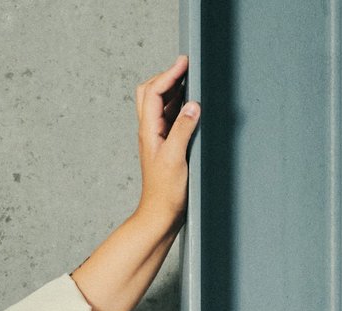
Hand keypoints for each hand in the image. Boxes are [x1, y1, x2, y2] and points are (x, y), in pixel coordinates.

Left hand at [135, 56, 200, 233]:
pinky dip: (179, 106)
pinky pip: (170, 118)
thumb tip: (193, 105)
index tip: (185, 62)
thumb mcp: (175, 158)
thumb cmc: (164, 193)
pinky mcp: (166, 146)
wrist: (160, 216)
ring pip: (160, 104)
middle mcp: (150, 131)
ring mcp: (157, 138)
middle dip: (166, 77)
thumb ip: (182, 129)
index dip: (168, 74)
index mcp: (149, 131)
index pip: (153, 92)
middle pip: (150, 93)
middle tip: (186, 67)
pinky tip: (192, 105)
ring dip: (173, 90)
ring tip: (191, 79)